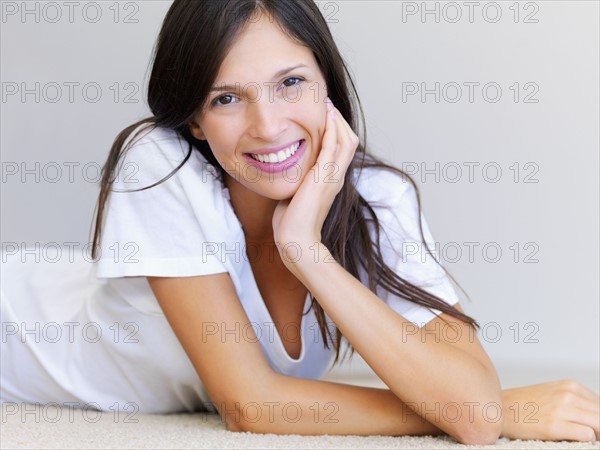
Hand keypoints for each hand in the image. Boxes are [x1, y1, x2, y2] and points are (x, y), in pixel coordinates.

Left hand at [272, 98, 358, 259]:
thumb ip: (297, 181)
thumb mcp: (296, 195)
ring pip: (345, 140)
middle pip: (349, 140)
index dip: (336, 130)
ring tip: (327, 104)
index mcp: (331, 181)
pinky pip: (333, 146)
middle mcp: (336, 177)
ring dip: (337, 120)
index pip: (342, 149)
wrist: (295, 239)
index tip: (324, 115)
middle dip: (339, 120)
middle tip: (326, 104)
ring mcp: (332, 177)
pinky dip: (332, 129)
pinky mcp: (323, 177)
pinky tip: (326, 116)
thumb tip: (285, 172)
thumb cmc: (292, 223)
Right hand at [501, 380, 598, 441]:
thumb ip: (577, 402)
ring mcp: (562, 409)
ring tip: (576, 435)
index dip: (598, 419)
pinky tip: (569, 437)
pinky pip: (587, 435)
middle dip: (599, 427)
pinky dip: (584, 440)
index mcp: (570, 385)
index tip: (592, 425)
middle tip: (589, 434)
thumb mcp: (554, 394)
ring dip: (595, 434)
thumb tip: (596, 417)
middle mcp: (568, 394)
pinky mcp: (554, 425)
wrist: (498, 410)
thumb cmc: (523, 405)